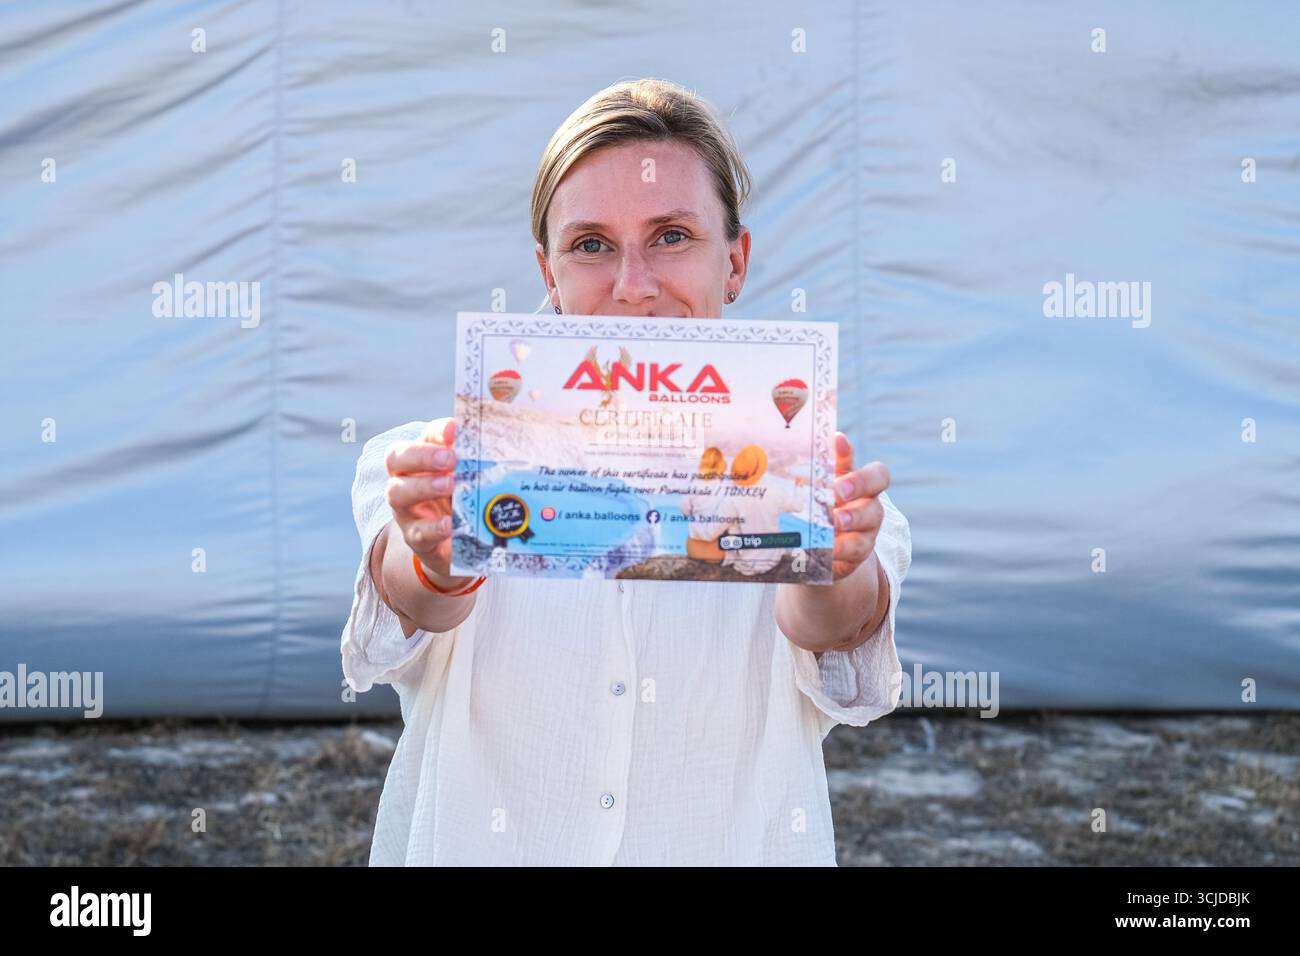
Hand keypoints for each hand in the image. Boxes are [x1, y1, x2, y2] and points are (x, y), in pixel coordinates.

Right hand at [385, 416, 473, 587]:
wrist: (460, 543)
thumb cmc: (464, 499)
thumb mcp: (471, 476)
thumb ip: (478, 458)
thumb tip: (501, 436)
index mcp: (423, 459)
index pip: (423, 437)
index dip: (437, 432)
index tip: (454, 430)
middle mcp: (407, 479)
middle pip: (396, 459)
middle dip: (422, 456)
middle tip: (450, 458)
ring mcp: (407, 510)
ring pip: (398, 494)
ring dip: (424, 486)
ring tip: (449, 485)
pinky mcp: (417, 539)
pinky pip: (418, 533)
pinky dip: (433, 527)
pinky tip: (449, 524)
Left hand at [830, 431, 889, 581]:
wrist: (820, 547)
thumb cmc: (820, 506)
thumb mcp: (819, 485)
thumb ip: (823, 465)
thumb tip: (827, 437)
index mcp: (860, 485)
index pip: (877, 473)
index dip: (860, 461)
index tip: (840, 444)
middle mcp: (869, 507)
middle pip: (876, 496)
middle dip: (859, 489)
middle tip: (838, 490)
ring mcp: (866, 532)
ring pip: (869, 524)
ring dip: (852, 520)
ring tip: (834, 521)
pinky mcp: (856, 555)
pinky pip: (854, 551)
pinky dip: (840, 549)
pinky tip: (826, 546)